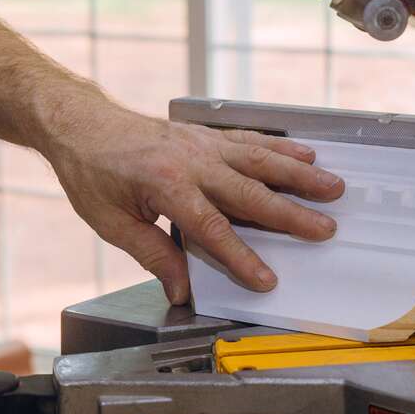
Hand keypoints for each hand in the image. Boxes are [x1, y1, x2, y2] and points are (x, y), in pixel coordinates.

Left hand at [41, 104, 344, 304]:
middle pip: (251, 193)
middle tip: (325, 229)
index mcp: (166, 186)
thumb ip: (153, 254)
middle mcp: (192, 161)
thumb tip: (180, 289)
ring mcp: (204, 144)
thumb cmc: (92, 172)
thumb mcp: (112, 223)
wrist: (81, 124)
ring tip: (333, 187)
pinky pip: (252, 140)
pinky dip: (282, 147)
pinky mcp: (207, 134)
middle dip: (291, 214)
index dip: (242, 257)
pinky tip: (306, 153)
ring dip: (300, 175)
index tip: (266, 279)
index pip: (212, 229)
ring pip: (262, 160)